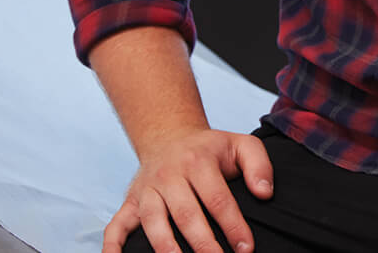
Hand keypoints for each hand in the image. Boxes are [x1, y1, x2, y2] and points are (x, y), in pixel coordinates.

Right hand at [103, 128, 273, 252]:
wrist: (170, 136)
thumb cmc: (211, 148)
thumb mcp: (242, 145)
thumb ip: (258, 166)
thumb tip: (264, 193)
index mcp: (198, 162)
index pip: (218, 199)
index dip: (233, 226)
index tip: (246, 248)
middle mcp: (169, 175)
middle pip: (186, 215)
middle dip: (203, 244)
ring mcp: (147, 190)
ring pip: (153, 222)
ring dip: (166, 248)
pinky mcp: (130, 202)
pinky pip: (116, 225)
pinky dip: (113, 246)